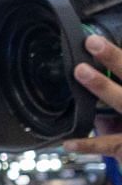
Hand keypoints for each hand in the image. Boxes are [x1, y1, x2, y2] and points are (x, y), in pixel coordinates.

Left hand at [65, 36, 121, 155]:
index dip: (120, 57)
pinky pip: (109, 144)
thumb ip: (116, 93)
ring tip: (81, 71)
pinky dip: (88, 144)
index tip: (102, 40)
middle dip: (116, 59)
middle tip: (94, 43)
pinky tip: (68, 142)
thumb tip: (100, 74)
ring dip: (104, 86)